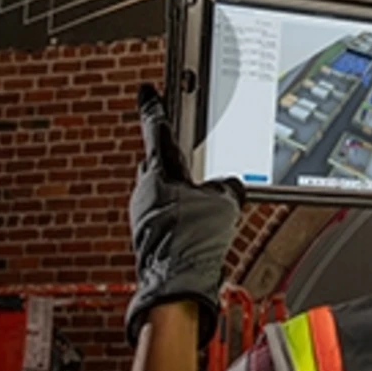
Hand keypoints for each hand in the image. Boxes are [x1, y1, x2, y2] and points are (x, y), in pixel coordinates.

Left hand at [126, 84, 243, 345]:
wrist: (176, 280)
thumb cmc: (194, 238)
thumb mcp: (225, 202)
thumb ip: (228, 186)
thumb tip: (229, 187)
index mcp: (161, 169)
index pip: (155, 128)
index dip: (152, 106)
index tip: (146, 90)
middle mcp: (146, 187)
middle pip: (157, 160)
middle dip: (174, 158)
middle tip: (192, 158)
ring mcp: (142, 211)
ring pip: (160, 189)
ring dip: (179, 191)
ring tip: (204, 205)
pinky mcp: (146, 232)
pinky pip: (162, 212)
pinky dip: (178, 212)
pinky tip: (195, 225)